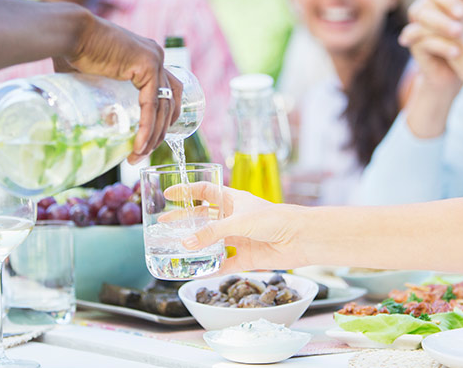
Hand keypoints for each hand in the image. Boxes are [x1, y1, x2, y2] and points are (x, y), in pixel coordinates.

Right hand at [53, 13, 181, 162]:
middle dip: (160, 131)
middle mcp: (156, 58)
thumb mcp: (96, 78)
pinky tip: (139, 145)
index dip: (163, 117)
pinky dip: (147, 126)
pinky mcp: (148, 65)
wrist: (67, 33)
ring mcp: (155, 60)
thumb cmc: (72, 52)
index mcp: (147, 59)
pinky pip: (152, 104)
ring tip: (138, 156)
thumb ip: (103, 95)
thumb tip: (95, 121)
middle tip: (143, 152)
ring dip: (154, 135)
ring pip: (163, 106)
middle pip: (170, 101)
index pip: (167, 92)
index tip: (151, 138)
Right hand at [164, 183, 309, 272]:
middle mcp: (233, 217)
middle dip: (184, 219)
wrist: (299, 238)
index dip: (187, 190)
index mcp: (232, 200)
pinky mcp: (246, 255)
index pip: (205, 191)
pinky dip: (212, 268)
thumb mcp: (239, 221)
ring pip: (212, 241)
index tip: (169, 193)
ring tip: (175, 248)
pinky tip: (198, 273)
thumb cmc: (274, 219)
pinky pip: (225, 263)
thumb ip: (212, 232)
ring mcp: (239, 236)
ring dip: (195, 244)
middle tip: (163, 224)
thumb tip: (186, 242)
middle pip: (203, 217)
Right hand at [400, 0, 462, 96]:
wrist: (459, 73)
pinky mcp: (414, 43)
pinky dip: (438, 45)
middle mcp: (431, 5)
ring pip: (421, 13)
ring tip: (458, 33)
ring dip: (440, 22)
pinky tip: (456, 52)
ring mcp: (420, 22)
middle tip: (462, 13)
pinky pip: (420, 38)